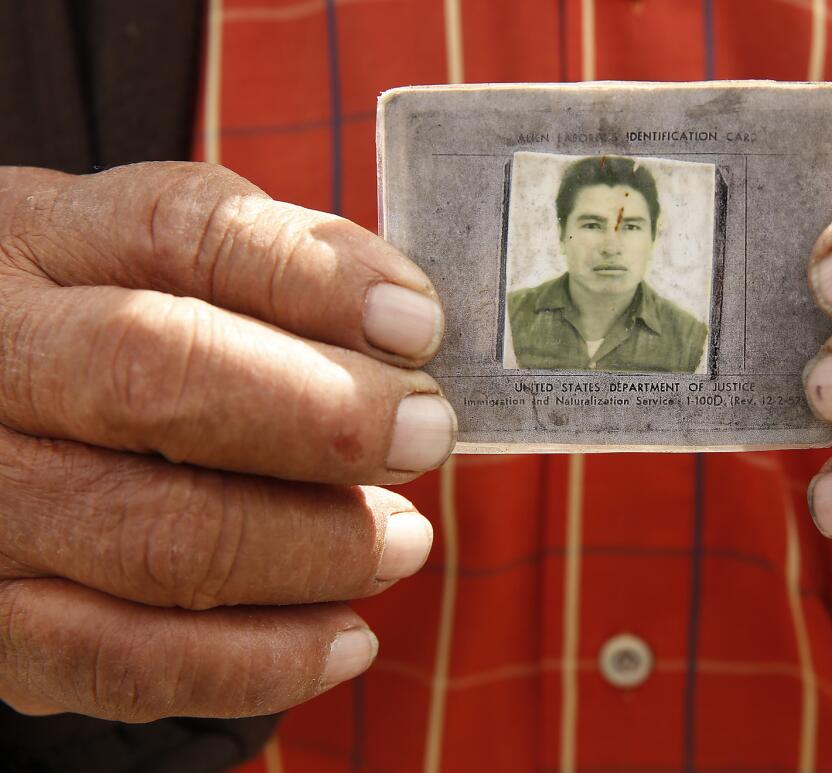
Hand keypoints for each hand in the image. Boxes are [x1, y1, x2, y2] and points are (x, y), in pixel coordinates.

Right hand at [0, 162, 454, 719]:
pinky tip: (345, 639)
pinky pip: (125, 660)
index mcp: (39, 243)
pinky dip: (258, 661)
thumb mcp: (147, 263)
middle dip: (324, 418)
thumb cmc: (100, 332)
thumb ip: (263, 272)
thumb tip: (404, 327)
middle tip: (425, 435)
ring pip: (157, 536)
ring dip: (314, 547)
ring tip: (401, 541)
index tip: (417, 324)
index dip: (310, 278)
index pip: (175, 233)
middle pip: (156, 379)